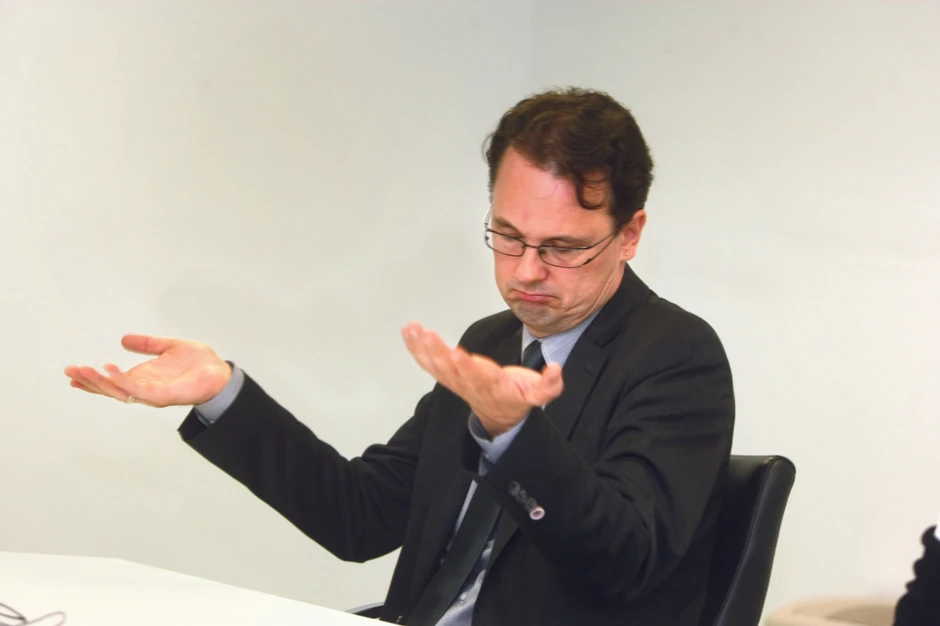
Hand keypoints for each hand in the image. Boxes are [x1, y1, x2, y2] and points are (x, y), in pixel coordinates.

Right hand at [64, 334, 231, 407]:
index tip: (74, 373)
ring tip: (84, 372)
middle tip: (70, 372)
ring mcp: (153, 393)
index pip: (113, 381)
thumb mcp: (169, 347)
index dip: (93, 378)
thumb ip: (147, 344)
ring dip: (101, 382)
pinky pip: (138, 390)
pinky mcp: (163, 394)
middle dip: (90, 381)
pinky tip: (112, 370)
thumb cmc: (198, 364)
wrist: (220, 373)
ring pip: (120, 391)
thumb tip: (124, 339)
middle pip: (111, 388)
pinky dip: (123, 381)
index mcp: (144, 378)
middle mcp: (145, 388)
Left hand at [402, 323, 562, 436]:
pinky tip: (409, 332)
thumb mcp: (538, 395)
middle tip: (427, 335)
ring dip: (422, 348)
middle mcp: (470, 384)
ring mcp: (456, 382)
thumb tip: (556, 370)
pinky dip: (416, 349)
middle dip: (437, 352)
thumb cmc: (516, 399)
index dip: (467, 367)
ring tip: (412, 329)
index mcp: (492, 386)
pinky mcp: (447, 377)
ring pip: (435, 366)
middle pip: (451, 370)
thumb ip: (549, 385)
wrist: (500, 418)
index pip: (479, 377)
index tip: (457, 355)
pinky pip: (428, 364)